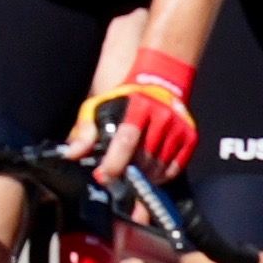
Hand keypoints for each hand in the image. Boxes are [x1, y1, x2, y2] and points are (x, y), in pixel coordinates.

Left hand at [78, 47, 199, 188]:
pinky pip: (175, 167)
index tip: (103, 176)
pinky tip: (147, 173)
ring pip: (159, 165)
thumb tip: (72, 154)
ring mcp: (179, 127)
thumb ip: (85, 130)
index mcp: (139, 105)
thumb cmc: (124, 98)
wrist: (160, 82)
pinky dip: (160, 176)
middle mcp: (163, 115)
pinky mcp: (191, 136)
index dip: (115, 161)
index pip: (127, 139)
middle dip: (126, 173)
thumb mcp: (99, 106)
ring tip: (129, 176)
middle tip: (114, 180)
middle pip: (144, 156)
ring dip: (142, 177)